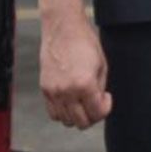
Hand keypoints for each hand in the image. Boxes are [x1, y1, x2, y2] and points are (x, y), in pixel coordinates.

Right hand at [40, 10, 112, 129]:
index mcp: (85, 85)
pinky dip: (63, 112)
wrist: (63, 29)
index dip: (105, 109)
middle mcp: (66, 91)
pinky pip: (53, 112)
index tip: (106, 98)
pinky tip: (71, 100)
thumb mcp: (102, 66)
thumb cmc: (85, 43)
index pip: (97, 113)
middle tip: (96, 103)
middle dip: (92, 116)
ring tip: (83, 102)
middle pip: (81, 122)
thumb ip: (100, 88)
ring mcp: (53, 92)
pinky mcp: (44, 89)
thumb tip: (98, 103)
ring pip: (65, 120)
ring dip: (77, 116)